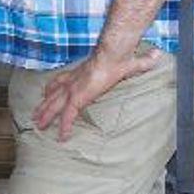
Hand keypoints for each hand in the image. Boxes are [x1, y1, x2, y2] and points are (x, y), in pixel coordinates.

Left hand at [32, 46, 162, 142]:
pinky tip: (62, 138)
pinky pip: (68, 117)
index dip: (53, 87)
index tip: (46, 92)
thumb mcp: (130, 60)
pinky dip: (64, 127)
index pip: (61, 80)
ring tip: (38, 126)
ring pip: (54, 106)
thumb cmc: (120, 57)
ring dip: (46, 116)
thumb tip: (158, 55)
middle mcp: (72, 81)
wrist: (114, 56)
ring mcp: (73, 90)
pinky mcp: (77, 99)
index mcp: (80, 73)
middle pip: (52, 94)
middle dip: (44, 105)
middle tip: (35, 115)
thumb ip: (143, 61)